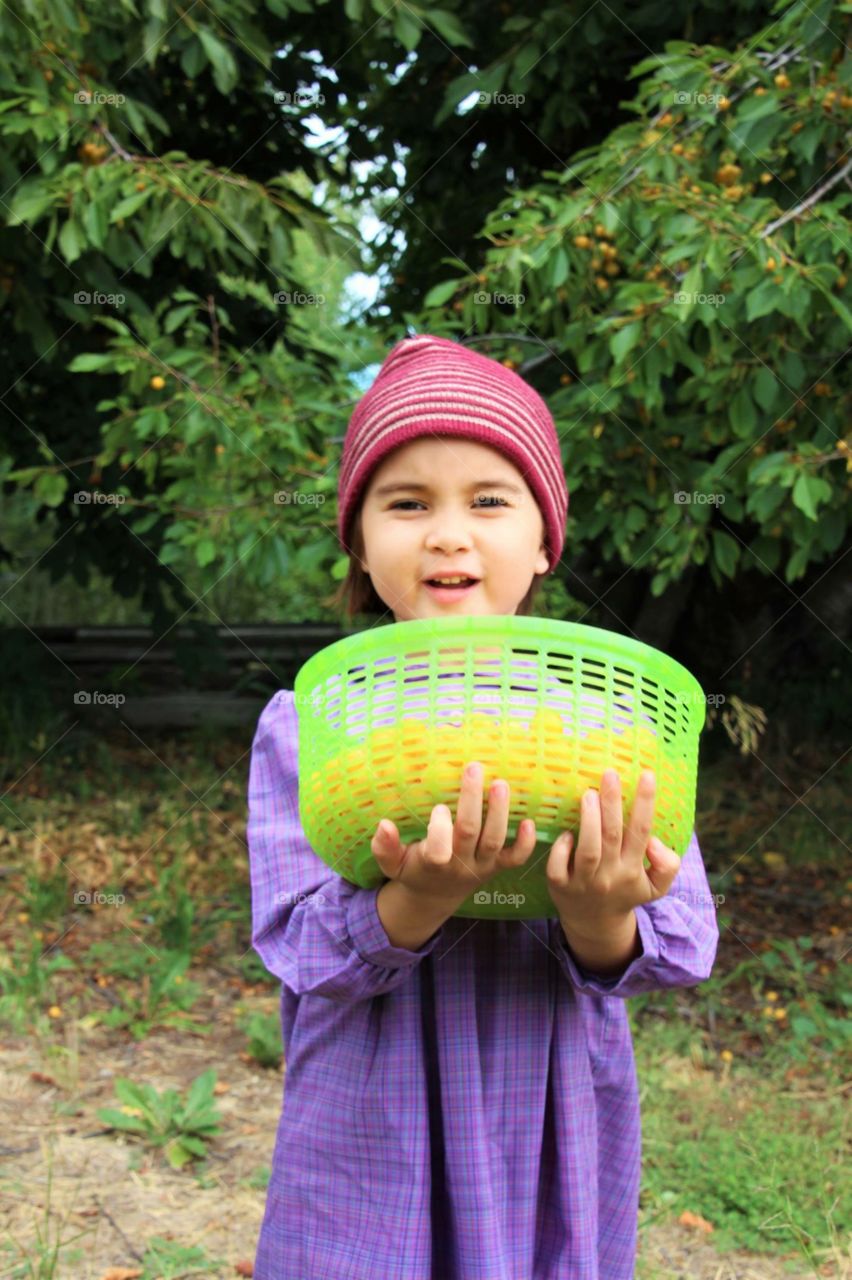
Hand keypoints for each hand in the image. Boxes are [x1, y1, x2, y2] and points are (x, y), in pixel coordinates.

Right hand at [370, 761, 537, 905]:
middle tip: (473, 768)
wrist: (437, 895)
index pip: (438, 852)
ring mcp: (482, 866)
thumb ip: (385, 848)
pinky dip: (525, 843)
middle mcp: (460, 866)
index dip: (439, 830)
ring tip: (500, 784)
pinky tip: (529, 821)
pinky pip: (515, 859)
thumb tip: (383, 825)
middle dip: (471, 801)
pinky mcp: (498, 866)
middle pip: (469, 833)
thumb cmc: (413, 870)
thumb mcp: (392, 864)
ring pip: (494, 841)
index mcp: (432, 864)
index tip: (438, 807)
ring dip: (499, 813)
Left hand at [545, 768, 681, 934]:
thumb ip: (667, 865)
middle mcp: (609, 874)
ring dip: (588, 821)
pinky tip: (565, 832)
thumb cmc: (626, 892)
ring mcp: (584, 881)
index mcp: (633, 868)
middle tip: (609, 774)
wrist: (595, 924)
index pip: (642, 832)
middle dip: (612, 804)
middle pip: (613, 836)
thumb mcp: (656, 886)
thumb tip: (655, 842)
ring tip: (588, 794)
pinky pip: (558, 867)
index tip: (647, 774)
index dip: (645, 802)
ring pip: (588, 851)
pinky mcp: (560, 886)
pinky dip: (561, 849)